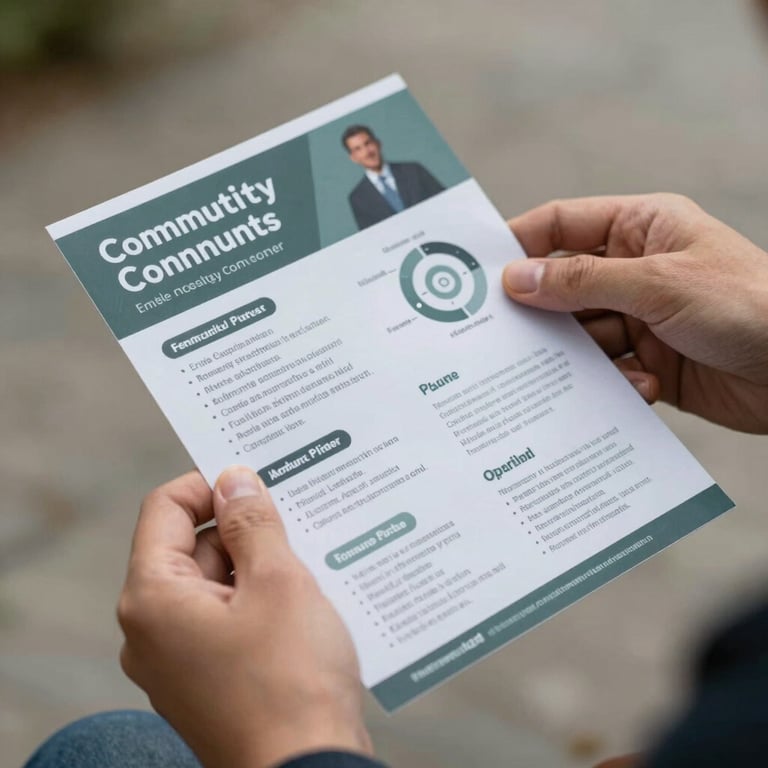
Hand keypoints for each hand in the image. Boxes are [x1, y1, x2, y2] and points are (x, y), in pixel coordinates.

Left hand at [118, 467, 371, 767]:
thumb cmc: (291, 680)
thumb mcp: (278, 581)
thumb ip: (252, 522)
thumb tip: (234, 480)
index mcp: (153, 599)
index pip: (165, 508)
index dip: (210, 484)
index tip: (258, 481)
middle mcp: (152, 629)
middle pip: (191, 545)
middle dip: (243, 527)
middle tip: (298, 520)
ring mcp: (178, 659)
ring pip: (215, 582)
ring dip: (258, 564)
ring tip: (310, 562)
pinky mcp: (207, 679)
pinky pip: (227, 617)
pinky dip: (260, 599)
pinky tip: (305, 600)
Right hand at [504, 194, 767, 432]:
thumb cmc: (749, 307)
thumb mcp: (658, 285)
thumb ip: (582, 282)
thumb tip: (516, 279)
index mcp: (641, 229)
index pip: (562, 225)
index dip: (519, 243)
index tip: (479, 270)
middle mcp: (635, 270)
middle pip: (563, 286)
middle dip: (544, 312)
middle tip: (508, 335)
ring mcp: (642, 317)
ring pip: (581, 334)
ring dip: (584, 356)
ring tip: (596, 366)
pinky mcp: (650, 359)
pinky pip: (608, 369)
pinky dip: (616, 380)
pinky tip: (645, 384)